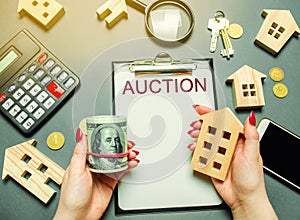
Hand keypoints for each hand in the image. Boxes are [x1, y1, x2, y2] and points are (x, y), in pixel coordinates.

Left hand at [53, 128, 138, 219]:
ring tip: (132, 152)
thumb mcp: (74, 171)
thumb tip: (80, 134)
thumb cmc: (71, 197)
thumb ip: (80, 152)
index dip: (106, 137)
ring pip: (117, 160)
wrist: (79, 217)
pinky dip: (128, 166)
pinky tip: (133, 162)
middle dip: (119, 146)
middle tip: (128, 143)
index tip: (114, 132)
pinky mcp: (110, 181)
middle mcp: (94, 165)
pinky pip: (121, 171)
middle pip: (109, 151)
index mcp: (83, 160)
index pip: (96, 144)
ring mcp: (103, 173)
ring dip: (126, 155)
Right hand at [188, 105, 277, 219]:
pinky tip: (194, 148)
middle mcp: (228, 145)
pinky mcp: (212, 163)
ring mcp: (219, 154)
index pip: (225, 122)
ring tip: (194, 135)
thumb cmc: (252, 179)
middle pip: (212, 130)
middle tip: (196, 124)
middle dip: (202, 124)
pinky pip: (202, 154)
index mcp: (239, 140)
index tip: (202, 110)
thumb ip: (251, 136)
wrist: (243, 199)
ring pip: (206, 140)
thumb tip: (250, 118)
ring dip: (198, 136)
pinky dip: (196, 150)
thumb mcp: (253, 155)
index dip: (213, 114)